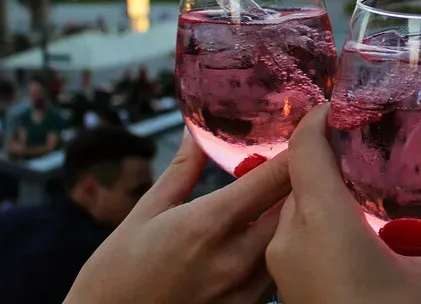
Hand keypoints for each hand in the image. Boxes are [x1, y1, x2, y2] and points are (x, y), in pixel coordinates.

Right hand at [65, 129, 289, 303]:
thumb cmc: (117, 273)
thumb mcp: (145, 212)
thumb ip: (182, 170)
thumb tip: (196, 133)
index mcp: (207, 224)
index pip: (272, 180)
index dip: (293, 153)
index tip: (303, 134)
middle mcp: (233, 259)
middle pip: (292, 210)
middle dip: (297, 184)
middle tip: (297, 164)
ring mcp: (243, 291)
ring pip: (288, 243)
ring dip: (290, 219)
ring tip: (283, 200)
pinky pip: (275, 274)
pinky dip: (277, 251)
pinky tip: (265, 239)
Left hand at [266, 105, 420, 303]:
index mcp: (320, 218)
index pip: (306, 143)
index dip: (321, 115)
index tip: (344, 104)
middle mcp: (291, 235)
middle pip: (302, 176)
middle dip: (334, 160)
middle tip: (369, 150)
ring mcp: (284, 266)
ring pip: (302, 211)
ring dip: (331, 199)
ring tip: (370, 198)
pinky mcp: (289, 290)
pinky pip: (302, 241)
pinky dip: (327, 229)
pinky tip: (362, 243)